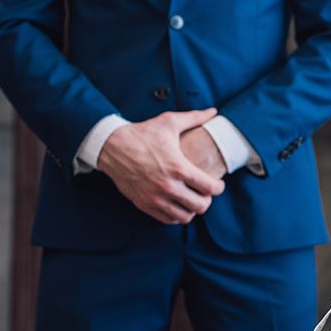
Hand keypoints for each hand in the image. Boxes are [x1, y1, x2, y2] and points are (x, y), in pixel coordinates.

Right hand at [98, 109, 225, 224]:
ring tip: (191, 198)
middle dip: (207, 199)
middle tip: (205, 192)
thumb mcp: (169, 122)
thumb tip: (213, 111)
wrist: (111, 146)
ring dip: (192, 209)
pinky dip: (176, 214)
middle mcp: (168, 186)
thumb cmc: (143, 133)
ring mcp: (155, 198)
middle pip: (201, 206)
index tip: (218, 184)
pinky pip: (167, 219)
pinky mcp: (144, 204)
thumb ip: (194, 118)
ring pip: (185, 217)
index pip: (211, 188)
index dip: (219, 187)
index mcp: (179, 168)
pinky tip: (177, 203)